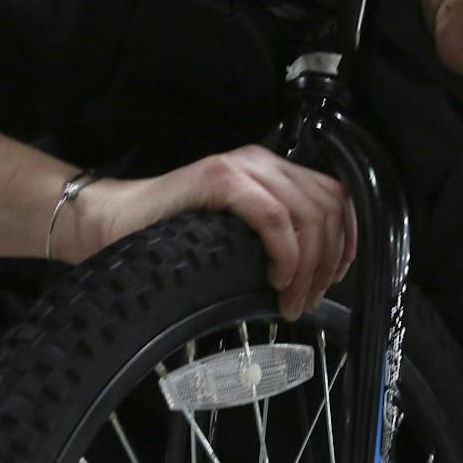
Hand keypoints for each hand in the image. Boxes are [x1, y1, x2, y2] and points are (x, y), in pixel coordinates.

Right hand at [64, 145, 355, 320]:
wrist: (114, 224)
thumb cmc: (172, 237)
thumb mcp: (240, 238)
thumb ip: (277, 240)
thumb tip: (319, 276)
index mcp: (273, 171)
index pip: (337, 197)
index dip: (349, 240)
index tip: (337, 278)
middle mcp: (264, 161)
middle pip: (329, 208)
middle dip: (329, 262)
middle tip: (306, 301)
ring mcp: (243, 167)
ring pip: (308, 214)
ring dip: (308, 266)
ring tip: (290, 300)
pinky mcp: (220, 179)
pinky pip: (274, 217)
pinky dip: (285, 253)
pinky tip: (276, 279)